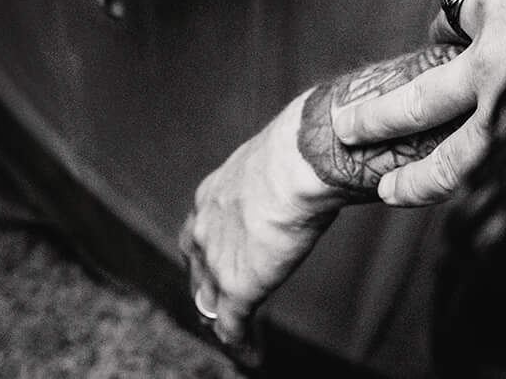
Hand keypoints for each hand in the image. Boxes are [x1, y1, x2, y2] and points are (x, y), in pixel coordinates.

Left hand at [179, 93, 345, 356]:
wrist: (298, 160)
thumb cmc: (299, 149)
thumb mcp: (275, 158)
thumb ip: (278, 175)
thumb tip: (308, 165)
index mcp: (212, 195)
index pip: (200, 233)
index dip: (209, 253)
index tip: (222, 261)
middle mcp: (204, 228)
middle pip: (197, 271)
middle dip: (207, 291)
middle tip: (221, 306)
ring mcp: (217, 260)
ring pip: (210, 303)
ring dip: (223, 321)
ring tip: (238, 336)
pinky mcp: (237, 286)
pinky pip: (233, 328)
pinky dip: (242, 346)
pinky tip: (253, 356)